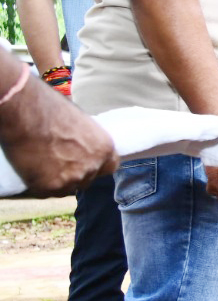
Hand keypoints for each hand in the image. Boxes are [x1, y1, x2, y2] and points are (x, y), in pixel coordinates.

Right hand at [0, 73, 116, 194]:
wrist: (25, 113)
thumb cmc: (50, 109)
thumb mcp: (80, 122)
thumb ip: (86, 141)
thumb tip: (82, 146)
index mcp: (104, 149)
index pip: (109, 168)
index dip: (96, 167)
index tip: (84, 164)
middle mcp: (92, 167)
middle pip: (86, 180)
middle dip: (74, 174)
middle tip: (56, 162)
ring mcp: (71, 180)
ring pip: (66, 188)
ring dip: (57, 180)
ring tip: (42, 163)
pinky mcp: (49, 187)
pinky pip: (46, 192)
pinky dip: (39, 184)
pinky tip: (32, 168)